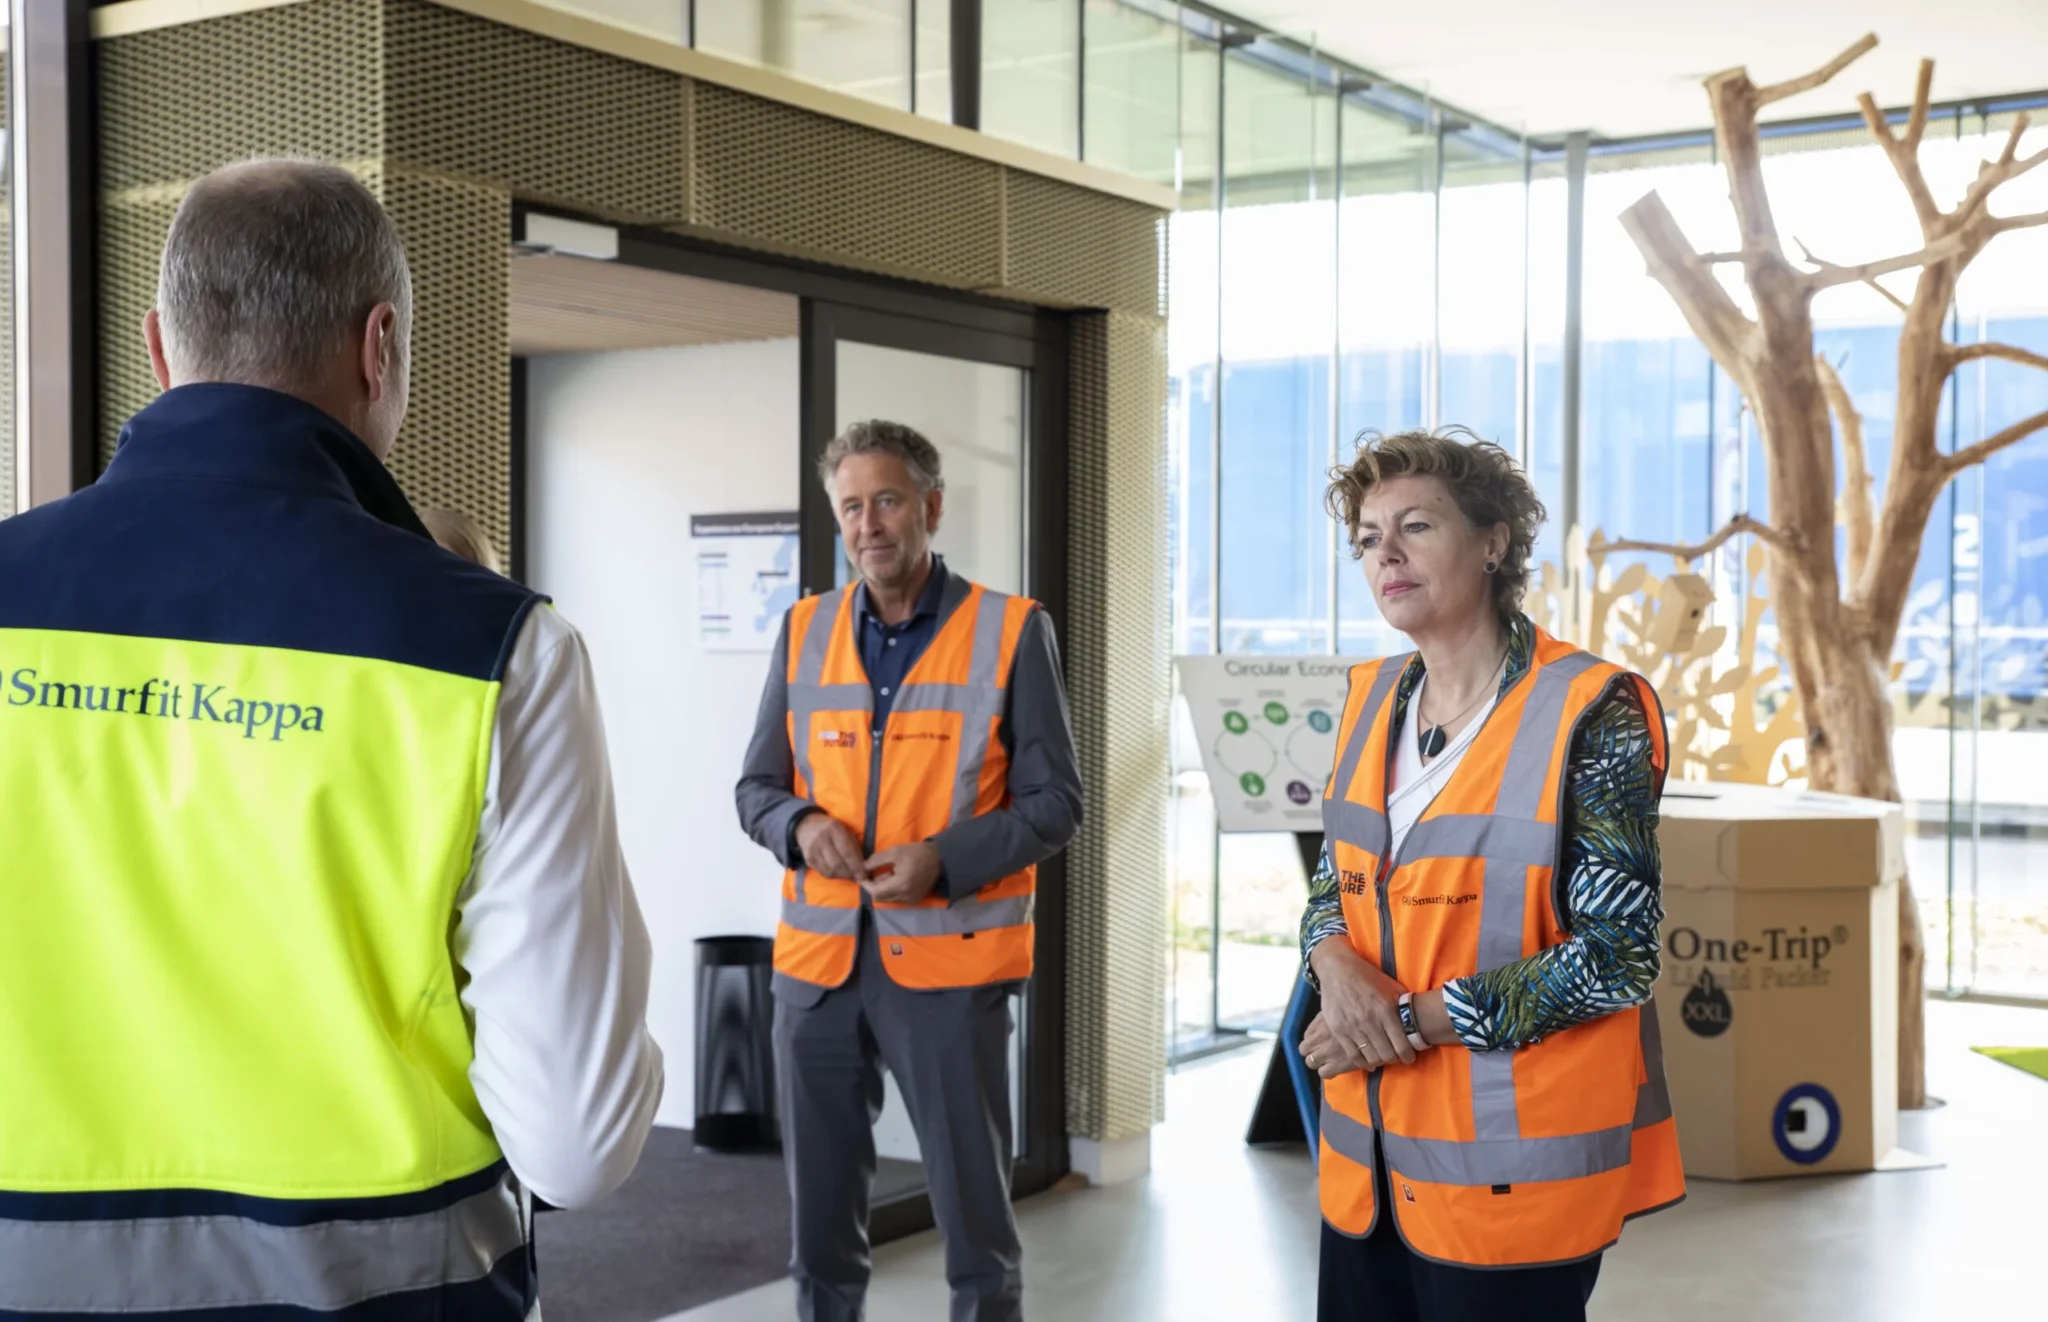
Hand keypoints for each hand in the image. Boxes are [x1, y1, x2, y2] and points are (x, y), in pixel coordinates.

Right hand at [796, 813, 866, 880]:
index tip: (864, 874)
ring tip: (850, 876)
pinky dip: (834, 876)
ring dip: (843, 876)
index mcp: (833, 829)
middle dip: (850, 873)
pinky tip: (840, 874)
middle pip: (837, 863)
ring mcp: (812, 850)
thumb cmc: (832, 828)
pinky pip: (823, 872)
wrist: (807, 825)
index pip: (847, 851)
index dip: (857, 865)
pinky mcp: (808, 859)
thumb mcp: (845, 830)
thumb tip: (864, 866)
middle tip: (859, 877)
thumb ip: (854, 846)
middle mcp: (821, 839)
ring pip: (830, 870)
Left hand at [862, 842, 942, 904]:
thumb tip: (863, 868)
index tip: (862, 876)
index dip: (866, 885)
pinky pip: (897, 898)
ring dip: (883, 888)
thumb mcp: (895, 851)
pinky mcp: (914, 900)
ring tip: (888, 873)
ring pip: (888, 899)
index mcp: (901, 884)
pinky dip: (892, 890)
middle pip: (880, 898)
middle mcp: (905, 896)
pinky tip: (896, 878)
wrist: (940, 860)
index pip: (876, 892)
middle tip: (875, 872)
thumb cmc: (917, 853)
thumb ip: (876, 860)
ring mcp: (910, 900)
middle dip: (874, 886)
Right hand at [1304, 940, 1415, 1073]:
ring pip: (1371, 1057)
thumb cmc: (1367, 976)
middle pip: (1387, 1055)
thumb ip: (1403, 1003)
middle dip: (1394, 1059)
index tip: (1409, 1057)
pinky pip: (1353, 1055)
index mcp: (1386, 1010)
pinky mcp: (1338, 1030)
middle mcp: (1370, 1021)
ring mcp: (1352, 1027)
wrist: (1337, 969)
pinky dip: (1363, 1062)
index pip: (1402, 1045)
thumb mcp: (1391, 986)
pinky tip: (1368, 1061)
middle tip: (1395, 1057)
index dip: (1408, 1056)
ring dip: (1379, 1061)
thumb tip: (1415, 1017)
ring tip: (1382, 1058)